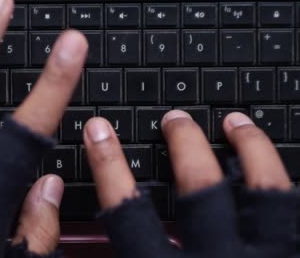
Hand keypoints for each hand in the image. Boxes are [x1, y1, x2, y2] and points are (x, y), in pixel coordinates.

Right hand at [83, 111, 297, 257]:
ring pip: (269, 192)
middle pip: (202, 189)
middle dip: (185, 144)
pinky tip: (274, 172)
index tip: (99, 132)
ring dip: (253, 150)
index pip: (129, 213)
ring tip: (238, 123)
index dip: (109, 166)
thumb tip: (87, 239)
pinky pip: (296, 215)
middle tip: (175, 121)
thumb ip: (121, 254)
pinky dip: (285, 185)